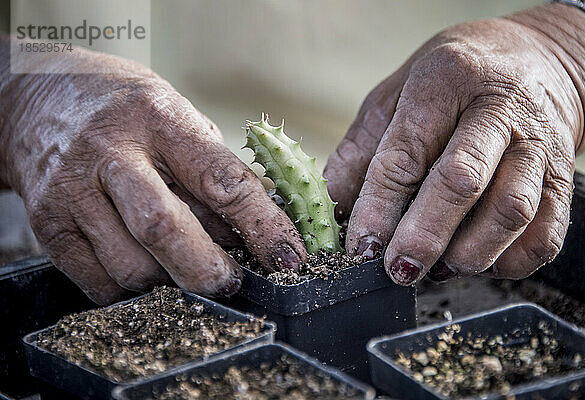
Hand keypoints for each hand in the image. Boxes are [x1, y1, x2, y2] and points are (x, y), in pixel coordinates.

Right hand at [0, 43, 305, 303]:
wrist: (39, 97)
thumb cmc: (125, 109)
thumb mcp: (176, 117)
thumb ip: (210, 173)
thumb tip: (248, 233)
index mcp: (157, 117)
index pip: (220, 180)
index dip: (262, 225)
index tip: (289, 257)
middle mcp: (110, 151)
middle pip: (164, 228)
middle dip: (208, 269)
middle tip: (231, 281)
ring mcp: (71, 190)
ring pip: (131, 266)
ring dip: (169, 280)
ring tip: (179, 261)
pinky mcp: (46, 223)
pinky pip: (99, 282)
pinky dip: (133, 288)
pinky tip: (143, 264)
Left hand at [325, 4, 584, 284]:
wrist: (536, 62)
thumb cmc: (452, 83)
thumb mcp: (394, 97)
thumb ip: (361, 152)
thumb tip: (333, 209)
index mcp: (446, 79)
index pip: (406, 153)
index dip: (379, 208)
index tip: (362, 247)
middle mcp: (500, 108)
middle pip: (462, 181)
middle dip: (424, 236)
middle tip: (398, 269)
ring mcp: (539, 144)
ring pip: (511, 212)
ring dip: (468, 253)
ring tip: (436, 267)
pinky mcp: (564, 178)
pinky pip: (544, 235)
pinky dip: (507, 262)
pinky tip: (478, 260)